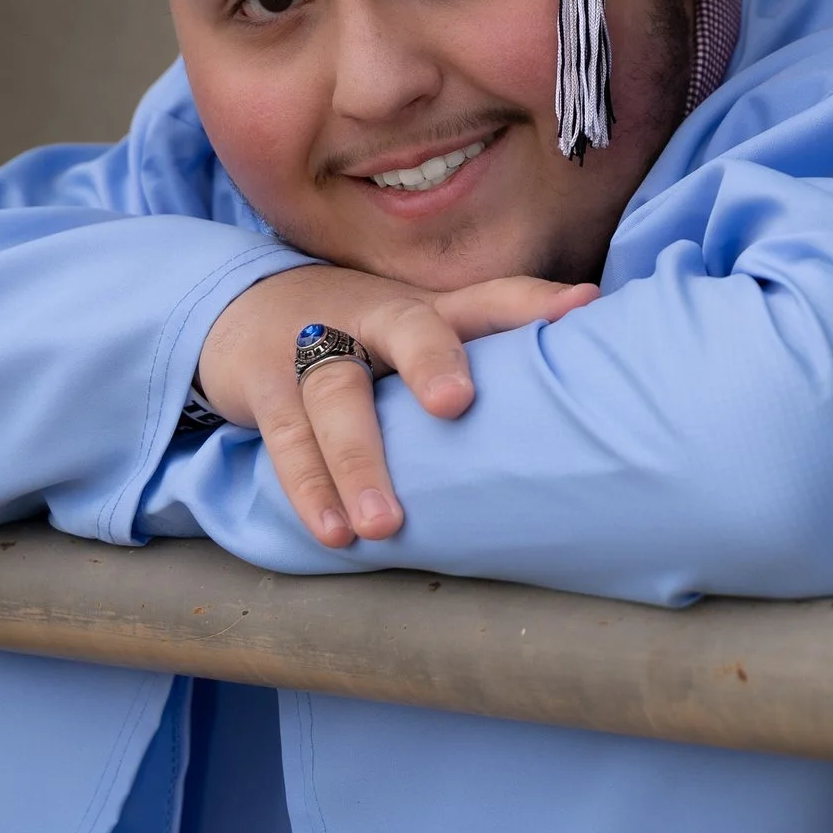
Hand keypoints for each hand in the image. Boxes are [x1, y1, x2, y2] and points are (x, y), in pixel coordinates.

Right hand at [194, 264, 597, 548]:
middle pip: (407, 328)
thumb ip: (490, 344)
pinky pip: (286, 438)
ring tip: (385, 525)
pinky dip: (309, 487)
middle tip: (456, 405)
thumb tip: (589, 357)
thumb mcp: (419, 329)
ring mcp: (313, 348)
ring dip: (359, 461)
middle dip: (431, 359)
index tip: (584, 308)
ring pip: (335, 395)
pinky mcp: (265, 385)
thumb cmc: (361, 333)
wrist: (243, 307)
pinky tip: (333, 533)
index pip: (489, 298)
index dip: (535, 302)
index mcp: (425, 308)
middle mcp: (373, 318)